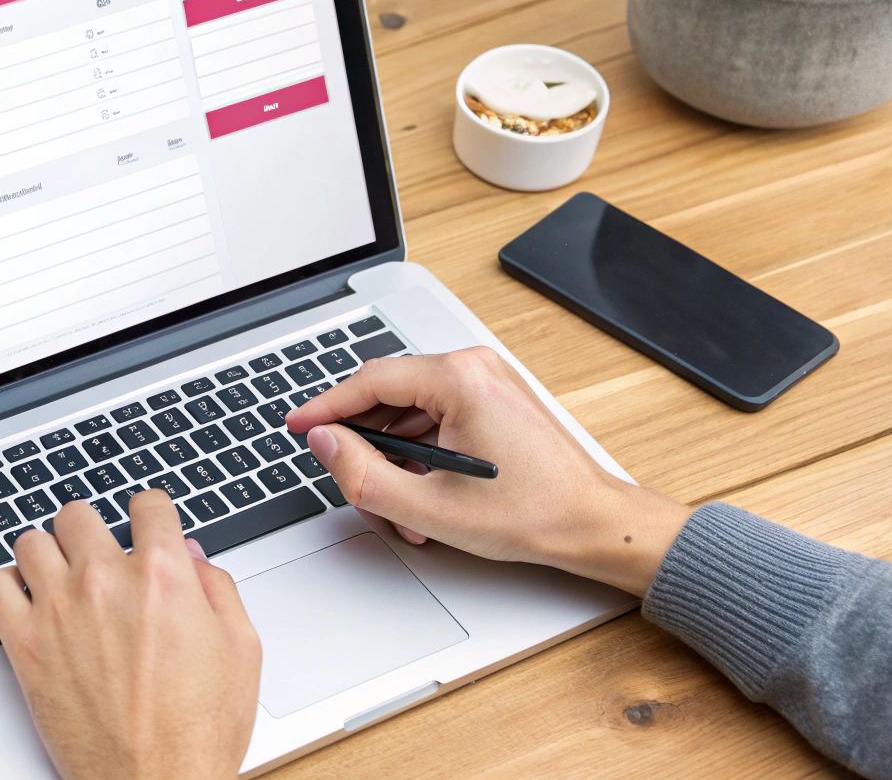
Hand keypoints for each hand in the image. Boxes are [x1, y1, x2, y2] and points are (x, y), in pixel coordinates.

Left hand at [0, 491, 259, 779]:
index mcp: (163, 577)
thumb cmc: (199, 731)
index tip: (146, 524)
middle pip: (78, 514)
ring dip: (47, 555)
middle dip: (92, 531)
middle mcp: (105, 582)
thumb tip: (192, 556)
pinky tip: (28, 603)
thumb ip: (217, 588)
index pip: (146, 504)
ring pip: (31, 541)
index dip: (150, 514)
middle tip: (99, 557)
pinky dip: (7, 587)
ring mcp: (58, 610)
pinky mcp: (24, 645)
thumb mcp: (241, 649)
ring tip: (61, 579)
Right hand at [285, 347, 690, 595]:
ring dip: (393, 456)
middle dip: (365, 445)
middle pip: (387, 395)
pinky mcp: (494, 398)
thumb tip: (325, 442)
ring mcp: (487, 380)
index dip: (325, 408)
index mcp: (458, 379)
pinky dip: (419, 452)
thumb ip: (361, 473)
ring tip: (399, 506)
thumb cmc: (533, 513)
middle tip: (353, 483)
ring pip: (410, 409)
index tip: (298, 426)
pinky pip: (436, 415)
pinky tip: (423, 493)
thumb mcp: (428, 507)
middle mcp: (473, 367)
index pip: (368, 381)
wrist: (593, 523)